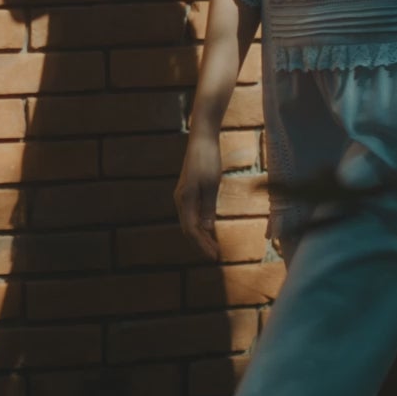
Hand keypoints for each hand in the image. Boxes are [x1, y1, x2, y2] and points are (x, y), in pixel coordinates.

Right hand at [174, 130, 222, 261]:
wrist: (202, 139)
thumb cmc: (207, 159)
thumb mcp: (211, 185)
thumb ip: (208, 208)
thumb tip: (206, 230)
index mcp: (185, 199)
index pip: (192, 230)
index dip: (203, 245)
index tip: (215, 256)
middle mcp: (180, 200)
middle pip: (188, 229)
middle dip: (201, 244)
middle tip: (215, 256)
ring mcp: (183, 196)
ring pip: (189, 223)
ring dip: (200, 236)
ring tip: (213, 247)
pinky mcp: (188, 191)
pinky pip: (191, 214)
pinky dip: (200, 225)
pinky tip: (209, 229)